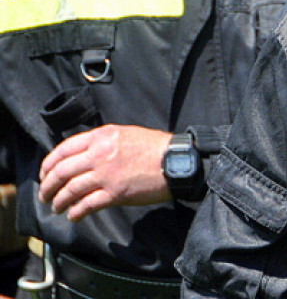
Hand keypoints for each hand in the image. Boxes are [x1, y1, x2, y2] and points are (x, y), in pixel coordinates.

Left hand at [38, 125, 172, 221]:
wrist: (177, 161)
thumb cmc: (156, 148)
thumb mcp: (126, 134)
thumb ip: (103, 142)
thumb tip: (81, 156)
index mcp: (102, 136)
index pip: (63, 150)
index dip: (48, 165)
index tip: (45, 175)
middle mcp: (100, 154)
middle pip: (61, 171)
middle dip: (48, 186)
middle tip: (45, 195)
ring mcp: (107, 174)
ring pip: (70, 190)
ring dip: (59, 201)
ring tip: (57, 207)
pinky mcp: (115, 193)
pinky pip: (86, 205)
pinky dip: (76, 213)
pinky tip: (74, 216)